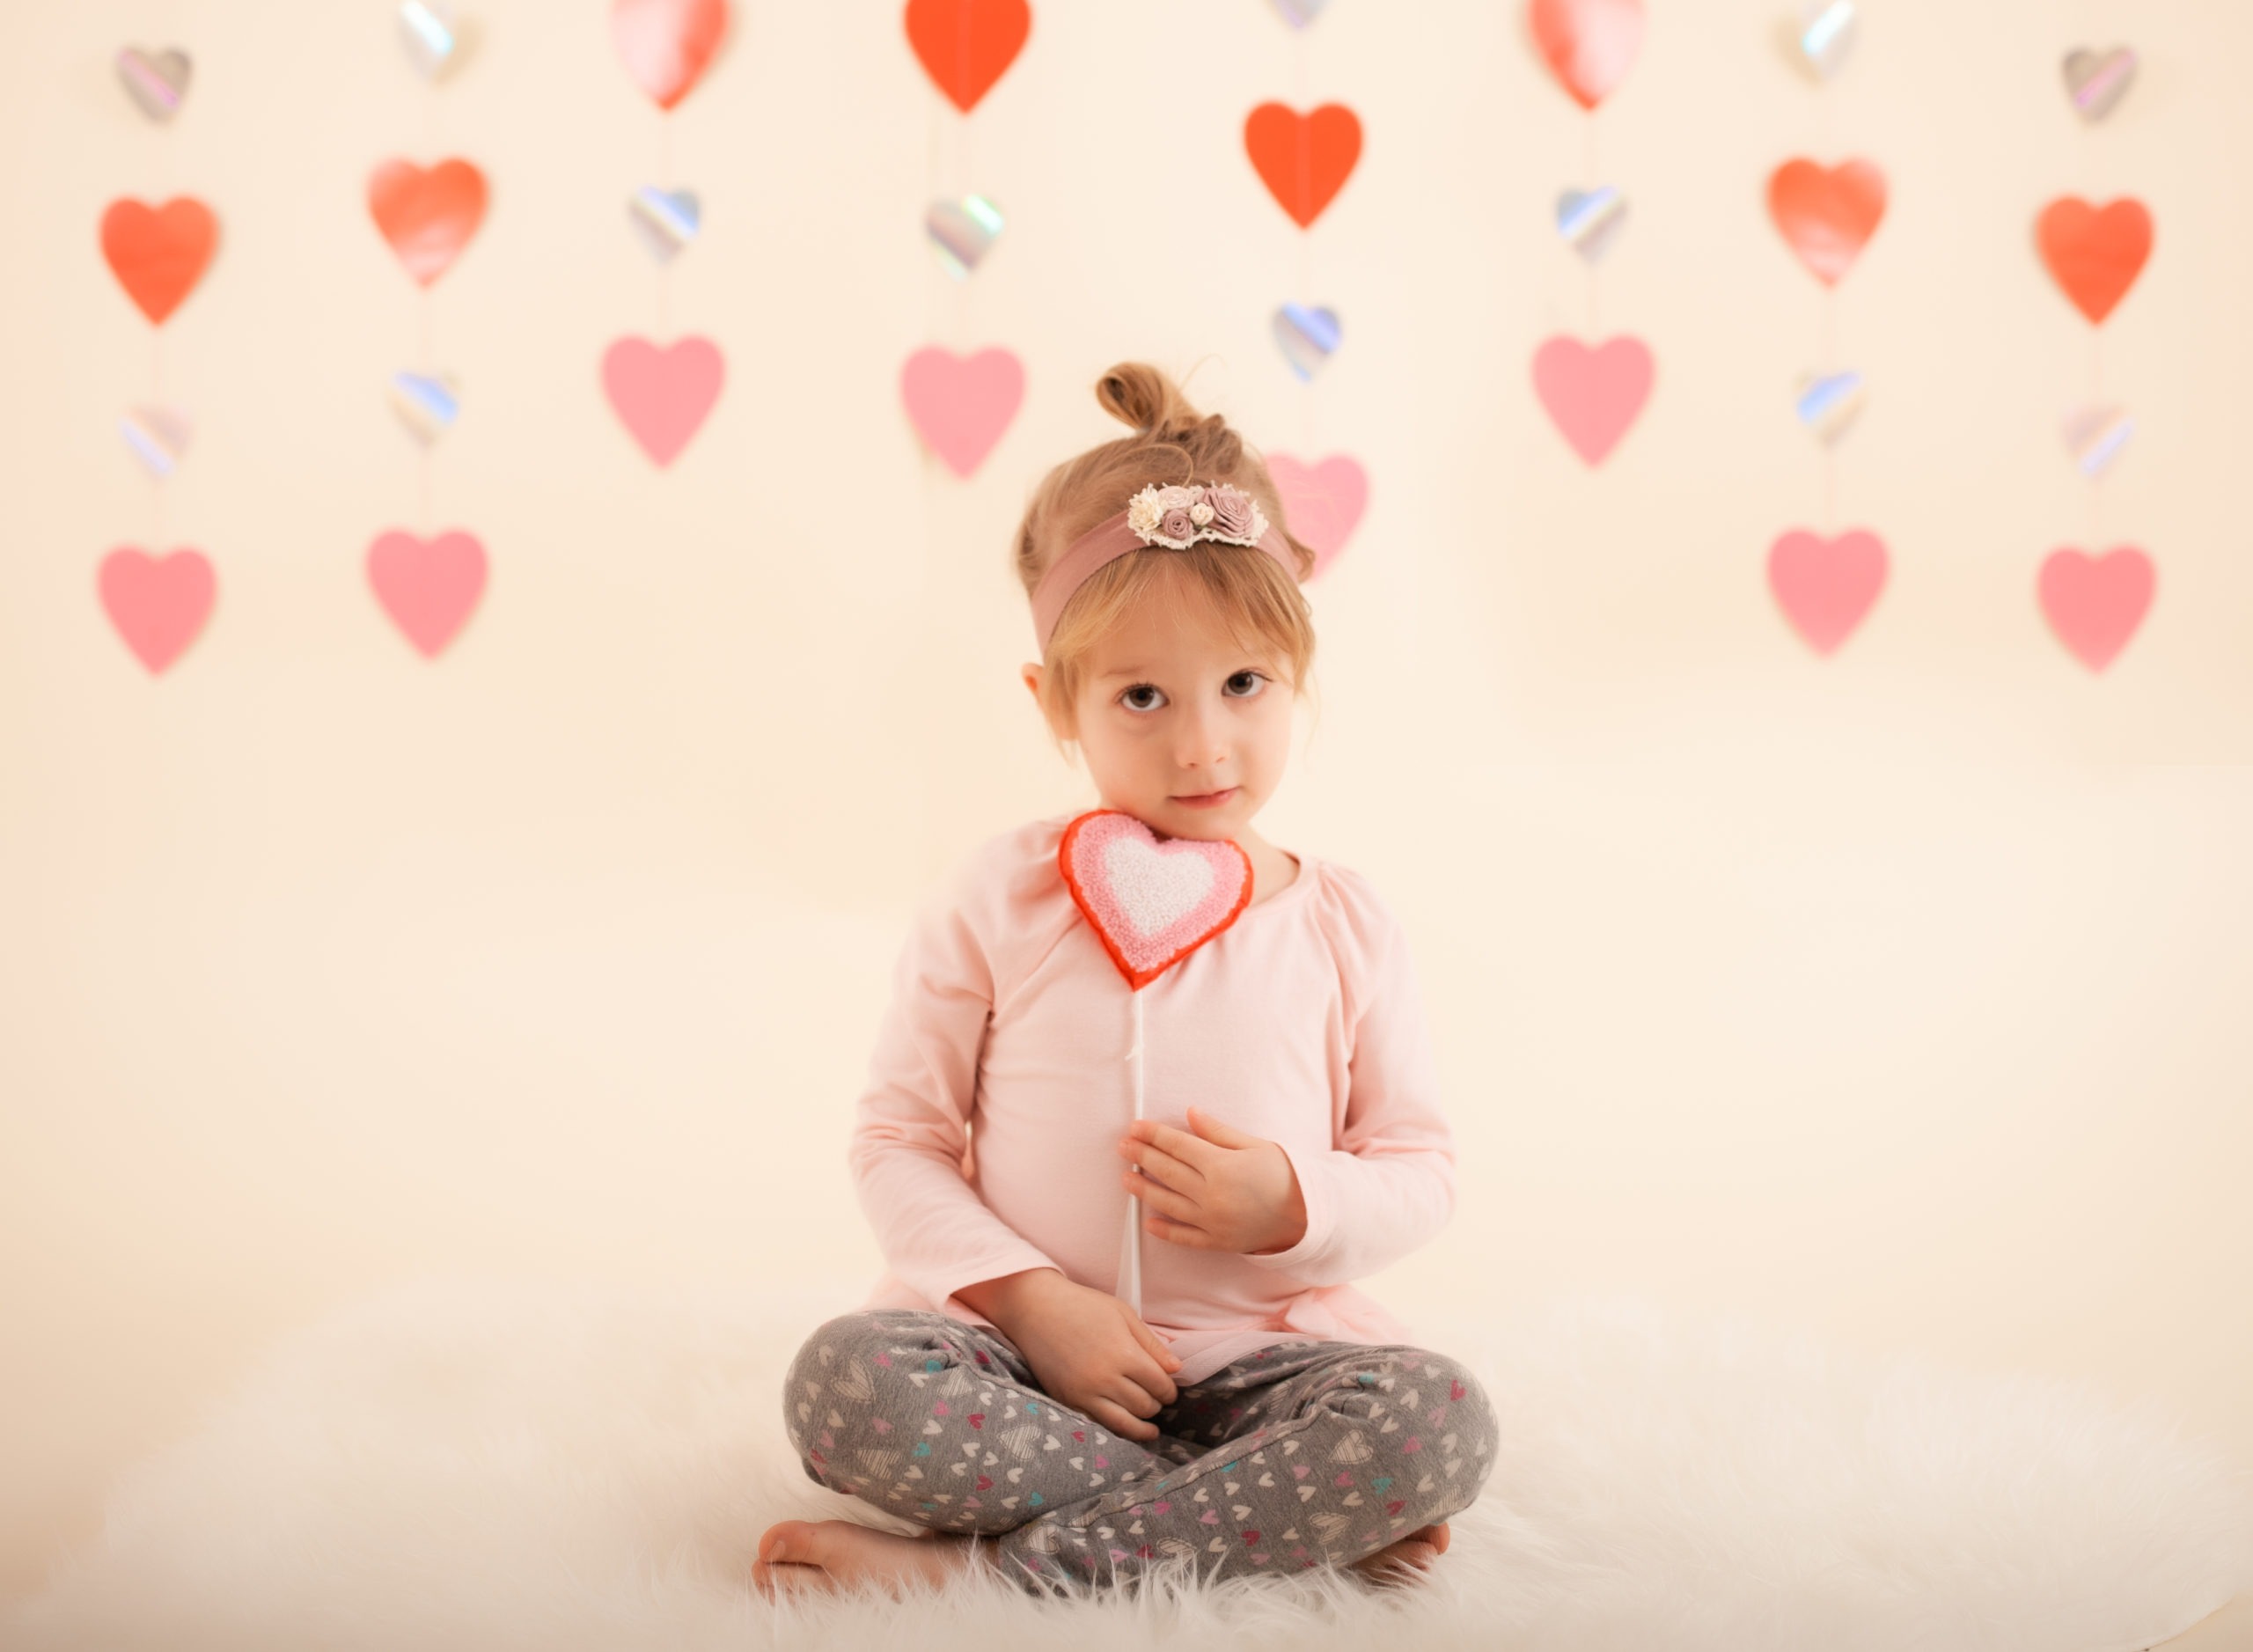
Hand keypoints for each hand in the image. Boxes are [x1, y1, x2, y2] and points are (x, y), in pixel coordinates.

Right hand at [955, 1268, 1181, 1441]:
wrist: (1035, 1310)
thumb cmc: (1082, 1305)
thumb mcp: (1123, 1314)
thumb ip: (1151, 1343)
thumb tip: (1176, 1369)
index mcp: (1124, 1354)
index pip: (1160, 1385)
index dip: (1169, 1390)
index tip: (1168, 1389)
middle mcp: (1106, 1379)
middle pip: (1145, 1406)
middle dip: (1156, 1405)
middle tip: (1157, 1400)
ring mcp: (1084, 1394)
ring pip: (1125, 1424)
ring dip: (1142, 1426)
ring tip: (1150, 1427)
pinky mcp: (1068, 1401)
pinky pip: (1098, 1424)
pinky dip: (1115, 1429)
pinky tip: (1123, 1426)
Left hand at [1117, 1107, 1308, 1256]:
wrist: (1310, 1216)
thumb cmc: (1284, 1174)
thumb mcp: (1254, 1145)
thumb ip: (1218, 1132)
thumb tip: (1190, 1114)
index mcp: (1222, 1166)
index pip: (1178, 1146)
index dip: (1154, 1135)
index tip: (1136, 1127)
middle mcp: (1212, 1194)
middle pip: (1167, 1171)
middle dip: (1142, 1156)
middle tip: (1122, 1146)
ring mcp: (1213, 1221)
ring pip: (1168, 1203)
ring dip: (1143, 1189)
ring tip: (1126, 1177)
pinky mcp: (1217, 1243)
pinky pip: (1184, 1238)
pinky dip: (1164, 1231)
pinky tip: (1148, 1221)